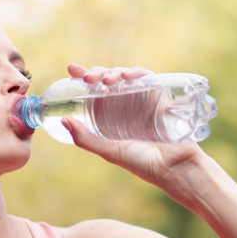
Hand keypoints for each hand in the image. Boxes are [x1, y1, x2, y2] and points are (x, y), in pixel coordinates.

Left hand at [61, 64, 205, 192]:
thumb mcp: (109, 151)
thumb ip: (85, 139)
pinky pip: (147, 77)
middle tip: (87, 78)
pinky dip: (136, 73)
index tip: (72, 70)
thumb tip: (63, 121)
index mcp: (112, 115)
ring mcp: (143, 98)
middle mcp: (126, 104)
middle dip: (97, 73)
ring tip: (105, 81)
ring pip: (126, 76)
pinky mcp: (160, 95)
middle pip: (109, 80)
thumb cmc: (142, 163)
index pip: (95, 91)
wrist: (173, 168)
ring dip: (114, 72)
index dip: (84, 77)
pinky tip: (126, 76)